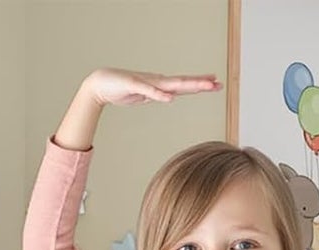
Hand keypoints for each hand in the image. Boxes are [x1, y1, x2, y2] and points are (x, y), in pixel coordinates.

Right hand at [85, 68, 220, 106]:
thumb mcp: (142, 96)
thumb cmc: (120, 89)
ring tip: (204, 86)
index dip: (199, 84)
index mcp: (159, 86)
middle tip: (218, 83)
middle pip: (182, 83)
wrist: (100, 84)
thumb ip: (155, 96)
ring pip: (171, 84)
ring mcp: (147, 83)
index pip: (183, 85)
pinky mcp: (134, 86)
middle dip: (201, 84)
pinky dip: (160, 95)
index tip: (215, 83)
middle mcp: (156, 82)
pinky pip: (149, 92)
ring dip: (188, 85)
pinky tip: (170, 98)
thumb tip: (167, 97)